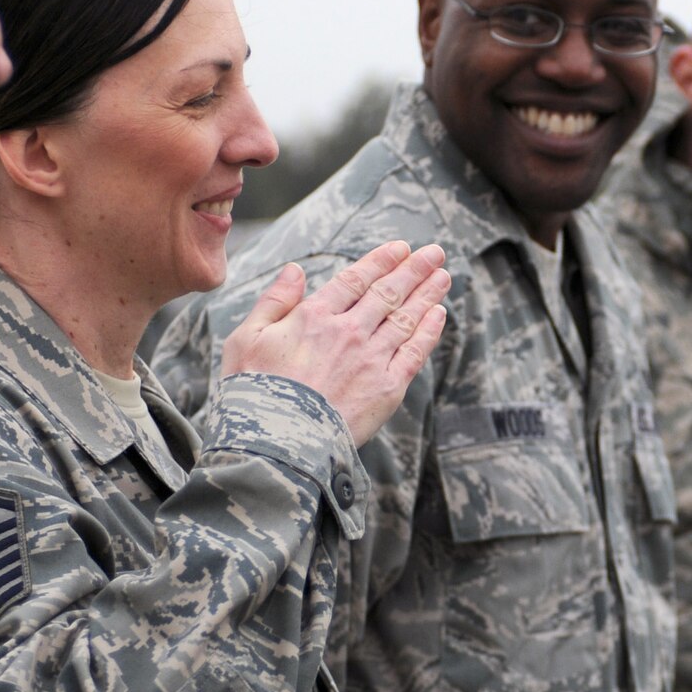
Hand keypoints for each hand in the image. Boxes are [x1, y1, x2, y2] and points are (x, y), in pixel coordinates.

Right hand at [219, 241, 449, 444]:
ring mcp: (371, 359)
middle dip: (414, 269)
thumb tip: (295, 270)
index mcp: (314, 317)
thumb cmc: (253, 393)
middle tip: (435, 253)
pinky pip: (415, 352)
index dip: (380, 261)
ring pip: (407, 318)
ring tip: (443, 275)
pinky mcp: (387, 388)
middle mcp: (348, 332)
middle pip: (388, 293)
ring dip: (428, 294)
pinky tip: (439, 314)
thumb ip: (274, 301)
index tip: (400, 248)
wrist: (277, 444)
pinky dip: (429, 330)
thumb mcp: (247, 339)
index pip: (356, 280)